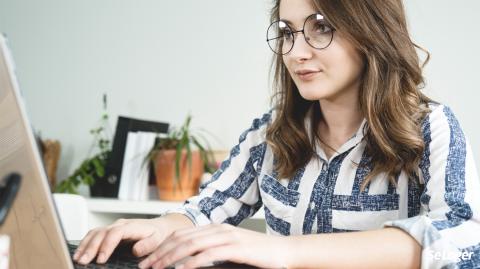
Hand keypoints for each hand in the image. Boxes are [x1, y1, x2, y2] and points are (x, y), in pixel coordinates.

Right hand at [73, 217, 176, 264]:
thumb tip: (136, 250)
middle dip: (91, 247)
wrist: (160, 226)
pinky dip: (86, 242)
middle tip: (83, 261)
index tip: (101, 259)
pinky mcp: (110, 230)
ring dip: (85, 245)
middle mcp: (120, 224)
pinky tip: (80, 251)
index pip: (115, 233)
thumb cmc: (157, 234)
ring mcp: (113, 226)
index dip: (106, 246)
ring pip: (95, 232)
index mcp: (131, 226)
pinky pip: (95, 234)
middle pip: (102, 233)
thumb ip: (147, 245)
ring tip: (77, 258)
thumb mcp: (157, 240)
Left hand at [138, 223, 288, 268]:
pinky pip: (209, 255)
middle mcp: (218, 229)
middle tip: (145, 266)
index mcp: (214, 228)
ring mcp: (227, 237)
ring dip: (170, 258)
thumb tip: (190, 263)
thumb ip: (211, 252)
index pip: (181, 234)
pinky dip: (192, 263)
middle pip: (181, 238)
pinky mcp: (236, 248)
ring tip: (157, 268)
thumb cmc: (257, 254)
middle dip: (160, 252)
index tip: (149, 259)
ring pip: (191, 245)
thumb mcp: (230, 249)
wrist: (283, 252)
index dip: (162, 246)